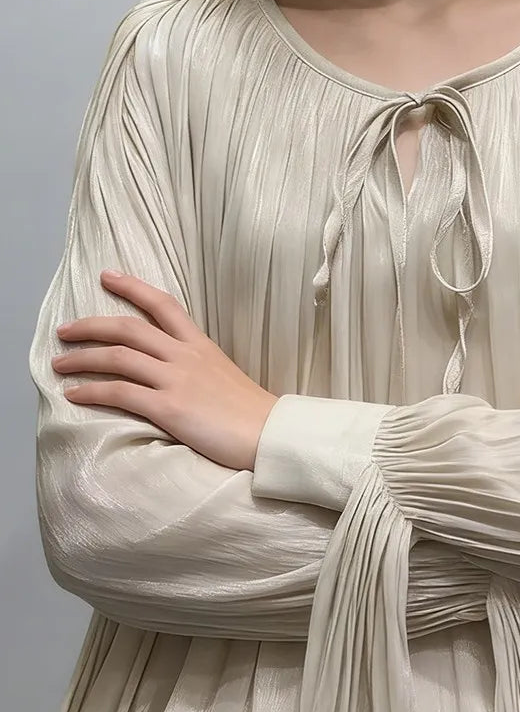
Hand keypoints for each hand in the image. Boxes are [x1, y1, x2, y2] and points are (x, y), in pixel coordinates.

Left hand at [51, 270, 278, 471]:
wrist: (269, 435)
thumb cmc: (250, 414)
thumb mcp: (224, 375)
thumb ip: (197, 367)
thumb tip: (174, 371)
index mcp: (200, 345)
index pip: (163, 304)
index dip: (132, 286)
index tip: (107, 276)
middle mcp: (185, 355)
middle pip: (129, 327)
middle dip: (91, 325)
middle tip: (65, 330)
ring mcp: (176, 380)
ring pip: (118, 356)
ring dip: (82, 358)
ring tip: (59, 363)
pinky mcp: (169, 407)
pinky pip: (120, 392)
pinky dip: (92, 390)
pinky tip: (74, 394)